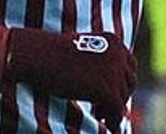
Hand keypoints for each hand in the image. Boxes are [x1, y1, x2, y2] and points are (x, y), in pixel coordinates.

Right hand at [4, 29, 135, 127]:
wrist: (36, 55)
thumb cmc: (51, 53)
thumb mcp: (81, 52)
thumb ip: (98, 64)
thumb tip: (107, 87)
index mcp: (114, 42)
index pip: (129, 66)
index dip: (120, 82)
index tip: (109, 93)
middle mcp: (119, 55)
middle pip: (129, 83)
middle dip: (117, 96)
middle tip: (102, 108)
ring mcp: (115, 72)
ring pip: (122, 98)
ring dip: (112, 109)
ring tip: (99, 114)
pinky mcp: (107, 90)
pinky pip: (117, 111)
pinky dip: (113, 121)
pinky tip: (103, 123)